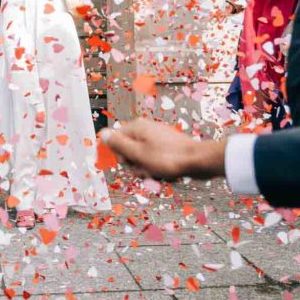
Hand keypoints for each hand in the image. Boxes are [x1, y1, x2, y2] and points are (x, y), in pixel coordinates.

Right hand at [100, 119, 226, 181]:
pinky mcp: (165, 147)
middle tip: (145, 169)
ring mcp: (156, 138)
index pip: (115, 139)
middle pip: (128, 149)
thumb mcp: (138, 154)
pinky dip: (155, 167)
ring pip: (140, 157)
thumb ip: (118, 144)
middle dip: (134, 164)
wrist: (198, 161)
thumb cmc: (168, 158)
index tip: (128, 163)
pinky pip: (152, 159)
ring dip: (145, 169)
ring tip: (156, 172)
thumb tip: (102, 134)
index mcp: (137, 127)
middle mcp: (145, 129)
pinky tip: (163, 172)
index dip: (119, 154)